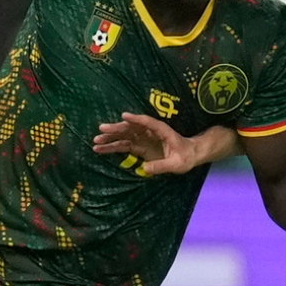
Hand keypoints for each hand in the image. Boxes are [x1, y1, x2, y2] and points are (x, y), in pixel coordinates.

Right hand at [93, 112, 214, 175]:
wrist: (189, 156)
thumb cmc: (186, 157)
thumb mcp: (177, 164)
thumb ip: (162, 166)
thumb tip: (145, 169)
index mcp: (161, 131)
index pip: (147, 123)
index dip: (136, 120)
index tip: (124, 116)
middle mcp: (149, 132)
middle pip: (131, 128)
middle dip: (116, 129)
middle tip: (101, 130)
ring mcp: (143, 139)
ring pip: (124, 136)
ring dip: (111, 138)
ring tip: (96, 141)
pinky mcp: (140, 147)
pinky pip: (124, 146)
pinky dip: (113, 147)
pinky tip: (101, 149)